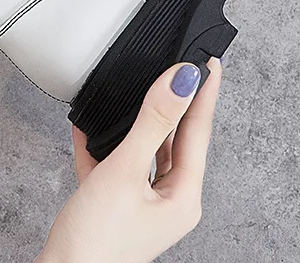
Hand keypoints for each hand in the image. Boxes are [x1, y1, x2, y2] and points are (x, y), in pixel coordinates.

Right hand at [37, 58, 221, 262]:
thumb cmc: (96, 241)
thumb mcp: (125, 170)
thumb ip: (153, 122)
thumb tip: (182, 81)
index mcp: (183, 196)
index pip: (199, 131)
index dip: (204, 92)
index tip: (209, 60)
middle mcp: (167, 201)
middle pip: (175, 139)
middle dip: (174, 103)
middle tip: (178, 66)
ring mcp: (141, 204)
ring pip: (145, 150)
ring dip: (137, 121)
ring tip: (139, 88)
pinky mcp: (115, 205)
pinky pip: (115, 164)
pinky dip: (105, 143)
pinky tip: (90, 127)